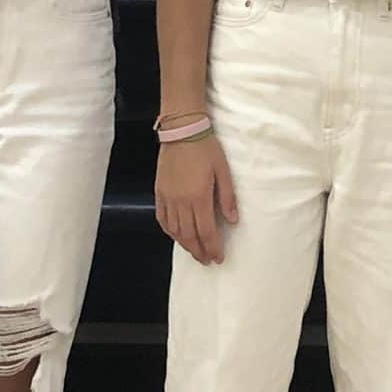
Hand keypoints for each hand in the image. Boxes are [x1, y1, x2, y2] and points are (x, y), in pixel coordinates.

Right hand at [155, 132, 238, 263]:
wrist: (181, 131)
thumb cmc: (206, 148)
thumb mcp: (223, 171)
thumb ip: (227, 198)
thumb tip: (232, 221)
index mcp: (199, 197)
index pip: (206, 232)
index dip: (212, 248)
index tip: (218, 258)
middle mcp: (181, 202)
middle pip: (189, 236)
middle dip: (199, 251)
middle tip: (207, 261)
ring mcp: (168, 198)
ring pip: (175, 231)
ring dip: (185, 245)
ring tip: (195, 252)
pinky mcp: (159, 193)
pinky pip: (163, 219)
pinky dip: (170, 232)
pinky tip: (176, 236)